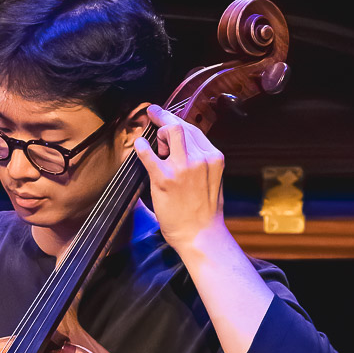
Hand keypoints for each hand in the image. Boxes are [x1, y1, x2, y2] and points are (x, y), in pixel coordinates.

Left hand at [133, 104, 226, 255]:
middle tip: (153, 117)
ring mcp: (183, 167)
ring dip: (158, 133)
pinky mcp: (165, 178)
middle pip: (181, 126)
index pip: (194, 130)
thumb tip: (183, 148)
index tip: (165, 116)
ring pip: (170, 131)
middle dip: (165, 119)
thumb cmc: (204, 212)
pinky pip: (148, 154)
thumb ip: (202, 161)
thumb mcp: (213, 179)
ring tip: (154, 146)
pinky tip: (139, 146)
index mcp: (214, 158)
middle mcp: (201, 158)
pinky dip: (141, 147)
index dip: (177, 122)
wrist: (200, 235)